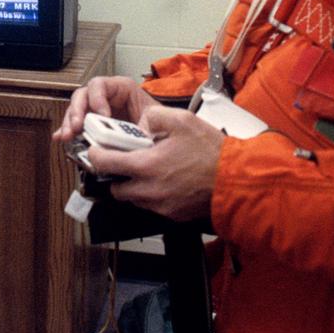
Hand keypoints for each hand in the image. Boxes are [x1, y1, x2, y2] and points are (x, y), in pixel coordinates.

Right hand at [52, 75, 158, 142]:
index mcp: (120, 88)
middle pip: (82, 97)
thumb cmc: (160, 122)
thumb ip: (144, 123)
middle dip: (77, 112)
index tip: (101, 115)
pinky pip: (75, 126)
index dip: (97, 99)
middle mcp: (105, 97)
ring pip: (76, 111)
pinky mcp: (92, 126)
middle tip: (77, 127)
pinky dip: (67, 132)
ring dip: (69, 123)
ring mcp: (96, 111)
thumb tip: (134, 134)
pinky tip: (61, 138)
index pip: (100, 85)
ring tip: (68, 136)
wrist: (164, 136)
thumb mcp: (154, 118)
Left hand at [88, 105, 224, 221]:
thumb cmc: (212, 152)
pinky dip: (151, 194)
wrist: (237, 181)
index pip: (105, 164)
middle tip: (125, 159)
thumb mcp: (181, 120)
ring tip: (149, 168)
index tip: (97, 149)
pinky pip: (151, 205)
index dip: (96, 155)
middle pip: (115, 187)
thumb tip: (140, 124)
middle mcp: (148, 190)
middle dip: (115, 174)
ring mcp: (160, 206)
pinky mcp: (172, 215)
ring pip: (133, 198)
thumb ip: (153, 117)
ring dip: (133, 185)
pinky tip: (165, 180)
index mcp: (146, 165)